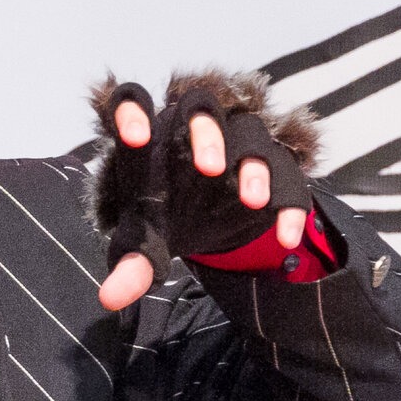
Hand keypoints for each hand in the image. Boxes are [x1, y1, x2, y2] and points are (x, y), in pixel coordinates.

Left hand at [88, 71, 319, 311]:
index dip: (132, 110)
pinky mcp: (274, 166)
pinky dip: (290, 204)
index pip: (133, 101)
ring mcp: (238, 142)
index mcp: (151, 136)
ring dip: (253, 165)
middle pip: (200, 106)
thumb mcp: (144, 243)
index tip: (134, 137)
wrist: (203, 219)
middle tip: (209, 169)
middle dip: (207, 132)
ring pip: (251, 133)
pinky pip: (290, 174)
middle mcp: (194, 128)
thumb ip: (130, 265)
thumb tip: (110, 299)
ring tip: (251, 202)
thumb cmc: (163, 215)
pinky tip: (284, 239)